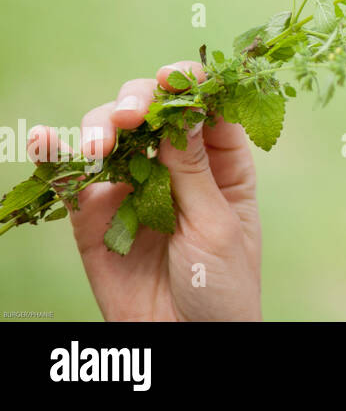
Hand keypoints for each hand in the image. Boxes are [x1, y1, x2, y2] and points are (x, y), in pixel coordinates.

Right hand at [28, 61, 261, 320]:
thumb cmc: (221, 287)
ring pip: (111, 136)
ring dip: (101, 127)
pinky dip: (57, 153)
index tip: (176, 78)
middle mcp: (176, 166)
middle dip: (140, 101)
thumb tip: (184, 111)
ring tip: (102, 145)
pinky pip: (73, 178)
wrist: (186, 343)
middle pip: (154, 111)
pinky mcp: (95, 215)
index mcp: (222, 164)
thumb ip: (195, 172)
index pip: (208, 108)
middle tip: (132, 116)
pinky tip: (47, 140)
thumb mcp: (217, 226)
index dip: (193, 84)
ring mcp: (133, 186)